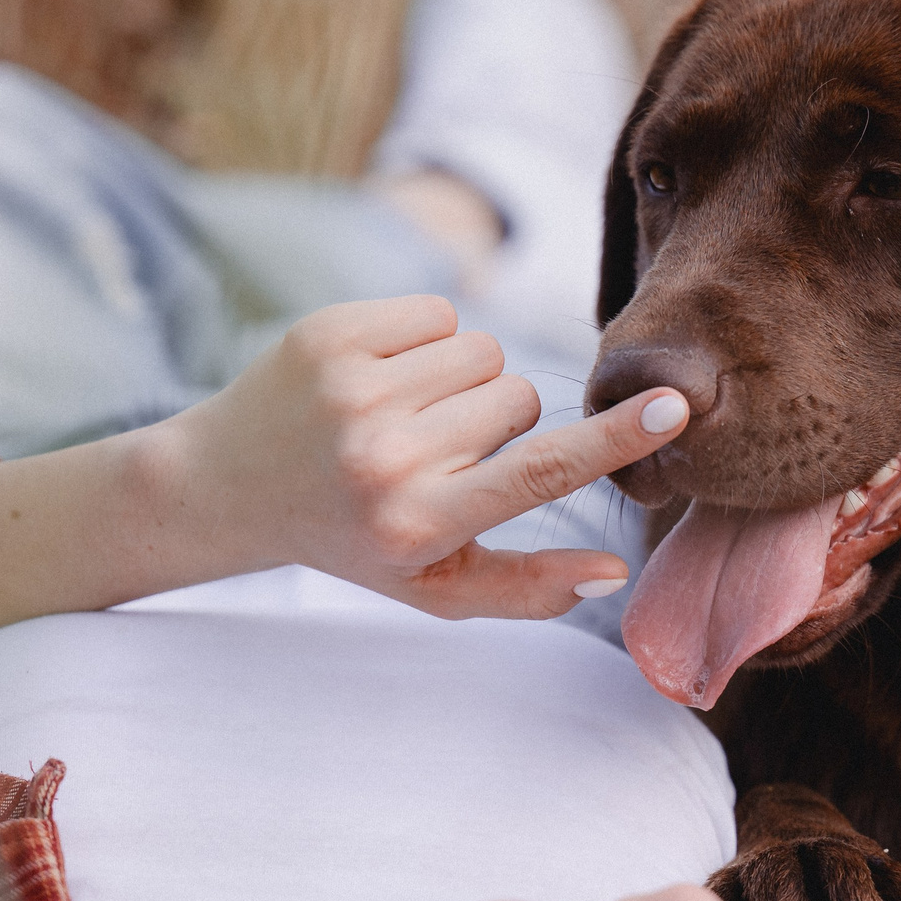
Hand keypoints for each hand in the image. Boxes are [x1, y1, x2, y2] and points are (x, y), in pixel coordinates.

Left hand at [0, 295, 687, 634]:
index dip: (615, 440)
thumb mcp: (435, 587)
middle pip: (516, 396)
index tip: (673, 408)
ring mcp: (352, 391)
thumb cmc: (354, 541)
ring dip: (460, 378)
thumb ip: (527, 589)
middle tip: (434, 452)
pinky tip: (377, 379)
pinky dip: (422, 339)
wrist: (227, 486)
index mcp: (419, 526)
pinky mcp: (329, 334)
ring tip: (404, 416)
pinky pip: (438, 311)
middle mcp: (385, 460)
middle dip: (496, 419)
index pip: (541, 474)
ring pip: (482, 349)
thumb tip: (613, 573)